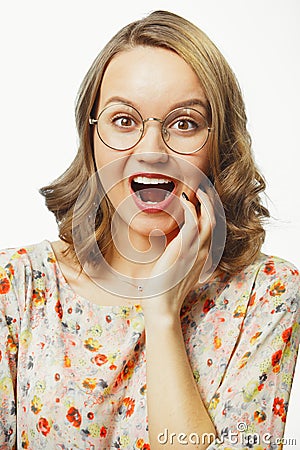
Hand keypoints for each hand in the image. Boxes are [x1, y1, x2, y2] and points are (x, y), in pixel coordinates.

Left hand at [142, 187, 215, 317]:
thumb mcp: (175, 265)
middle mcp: (203, 252)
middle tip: (203, 187)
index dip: (210, 210)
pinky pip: (194, 224)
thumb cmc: (164, 287)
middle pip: (215, 220)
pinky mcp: (185, 251)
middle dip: (211, 202)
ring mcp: (196, 251)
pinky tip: (183, 200)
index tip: (201, 197)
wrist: (162, 306)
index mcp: (202, 254)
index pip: (212, 227)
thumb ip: (178, 251)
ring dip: (204, 202)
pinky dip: (190, 209)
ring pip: (210, 219)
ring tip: (197, 188)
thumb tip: (169, 238)